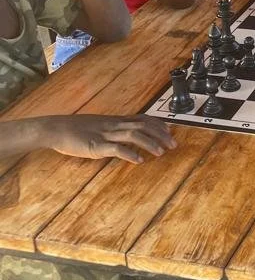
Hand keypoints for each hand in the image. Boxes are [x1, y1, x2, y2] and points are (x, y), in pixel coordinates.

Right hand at [49, 115, 175, 163]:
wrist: (56, 128)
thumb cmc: (76, 129)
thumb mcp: (99, 126)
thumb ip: (114, 129)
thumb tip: (127, 135)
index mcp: (115, 120)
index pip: (142, 118)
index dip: (158, 124)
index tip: (171, 131)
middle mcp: (114, 125)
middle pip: (143, 125)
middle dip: (161, 134)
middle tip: (174, 144)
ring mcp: (106, 135)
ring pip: (133, 134)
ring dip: (150, 143)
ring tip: (161, 153)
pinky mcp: (96, 146)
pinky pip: (116, 148)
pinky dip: (130, 154)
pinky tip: (139, 161)